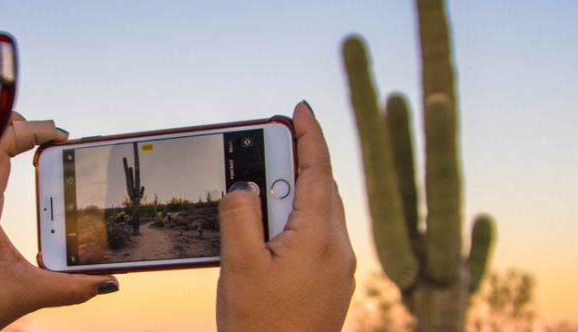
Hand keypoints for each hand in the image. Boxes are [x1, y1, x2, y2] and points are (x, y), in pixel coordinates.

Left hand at [0, 113, 117, 331]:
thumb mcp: (24, 294)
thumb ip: (70, 288)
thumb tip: (106, 282)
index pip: (2, 140)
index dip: (34, 129)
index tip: (60, 136)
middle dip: (18, 128)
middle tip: (50, 138)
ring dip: (0, 141)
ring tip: (31, 144)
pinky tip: (8, 175)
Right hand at [215, 102, 355, 330]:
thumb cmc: (260, 326)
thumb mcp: (240, 265)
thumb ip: (240, 216)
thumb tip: (243, 184)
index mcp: (319, 238)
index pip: (318, 171)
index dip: (309, 135)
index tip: (299, 109)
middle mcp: (337, 250)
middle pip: (321, 190)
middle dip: (297, 162)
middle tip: (270, 142)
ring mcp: (338, 270)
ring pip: (320, 214)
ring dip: (295, 193)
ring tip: (262, 185)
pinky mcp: (331, 286)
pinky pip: (318, 238)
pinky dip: (297, 221)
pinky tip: (271, 231)